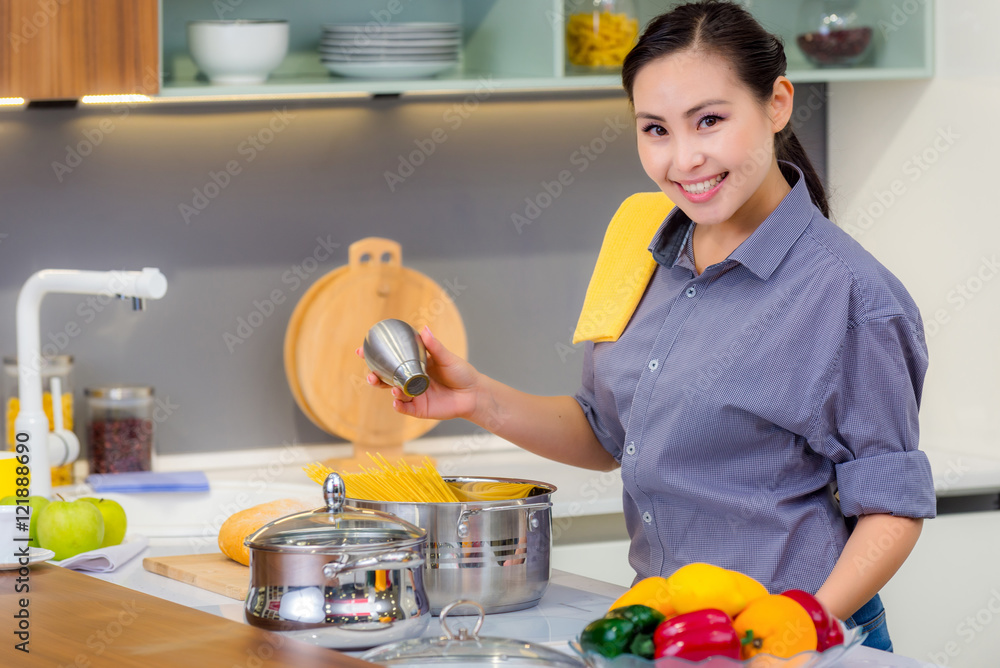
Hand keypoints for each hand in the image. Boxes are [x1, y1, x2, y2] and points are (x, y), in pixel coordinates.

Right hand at [356, 326, 479, 420]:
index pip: (391, 360)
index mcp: (414, 365)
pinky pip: (404, 408)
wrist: (474, 394)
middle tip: (370, 374)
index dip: (375, 356)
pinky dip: (398, 405)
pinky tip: (396, 401)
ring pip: (393, 392)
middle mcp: (411, 380)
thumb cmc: (461, 373)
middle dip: (374, 376)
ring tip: (390, 387)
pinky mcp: (419, 409)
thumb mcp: (446, 357)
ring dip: (387, 390)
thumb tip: (423, 329)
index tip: (361, 350)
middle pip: (386, 378)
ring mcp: (414, 395)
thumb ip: (434, 346)